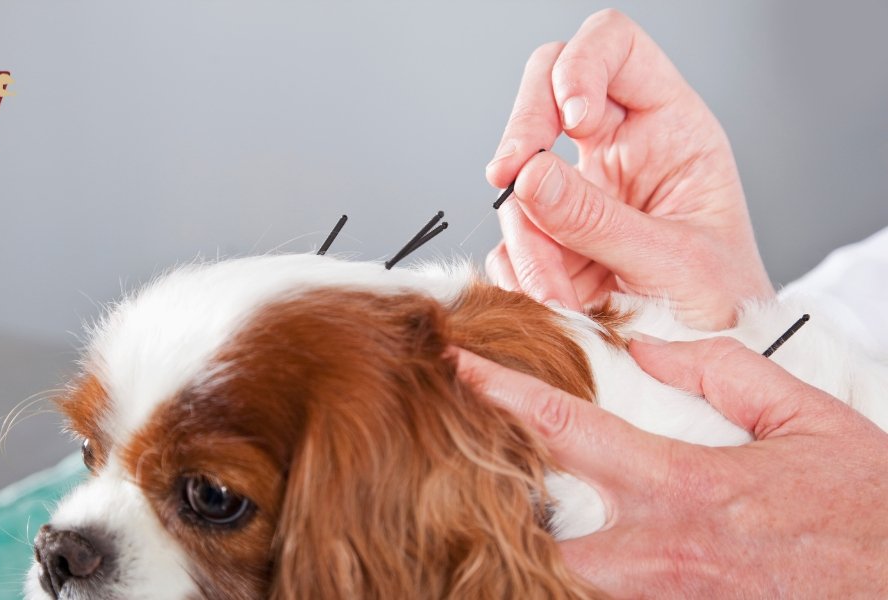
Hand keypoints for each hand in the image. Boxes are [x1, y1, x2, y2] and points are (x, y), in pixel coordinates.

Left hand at [455, 339, 887, 596]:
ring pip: (564, 579)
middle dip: (495, 496)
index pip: (565, 427)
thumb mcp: (805, 417)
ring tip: (508, 509)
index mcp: (682, 484)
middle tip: (467, 461)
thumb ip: (719, 371)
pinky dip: (581, 578)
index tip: (461, 364)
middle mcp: (657, 550)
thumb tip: (644, 342)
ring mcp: (663, 597)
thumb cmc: (868, 510)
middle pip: (535, 528)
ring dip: (533, 546)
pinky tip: (575, 553)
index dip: (503, 391)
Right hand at [485, 9, 772, 328]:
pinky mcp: (550, 240)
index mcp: (670, 129)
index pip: (614, 48)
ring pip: (519, 180)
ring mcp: (578, 193)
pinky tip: (555, 303)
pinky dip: (518, 274)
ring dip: (528, 240)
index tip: (567, 122)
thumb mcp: (674, 265)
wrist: (711, 372)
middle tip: (506, 181)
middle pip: (543, 91)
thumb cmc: (723, 312)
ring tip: (563, 297)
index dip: (581, 65)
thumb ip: (598, 221)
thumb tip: (527, 174)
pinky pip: (509, 238)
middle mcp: (619, 149)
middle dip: (521, 134)